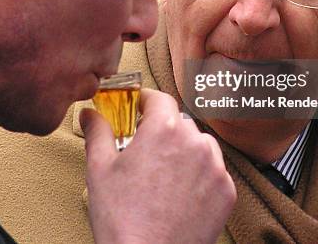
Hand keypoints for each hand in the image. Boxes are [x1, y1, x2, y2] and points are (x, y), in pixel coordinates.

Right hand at [80, 89, 235, 243]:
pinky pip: (214, 170)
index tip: (139, 109)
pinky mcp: (226, 191)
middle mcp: (194, 142)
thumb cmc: (123, 219)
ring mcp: (215, 168)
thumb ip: (98, 132)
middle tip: (145, 150)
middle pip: (179, 122)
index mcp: (164, 130)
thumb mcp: (100, 169)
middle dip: (162, 131)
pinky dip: (200, 175)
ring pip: (200, 145)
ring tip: (163, 174)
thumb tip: (91, 115)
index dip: (146, 101)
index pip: (159, 99)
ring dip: (184, 151)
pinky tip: (179, 192)